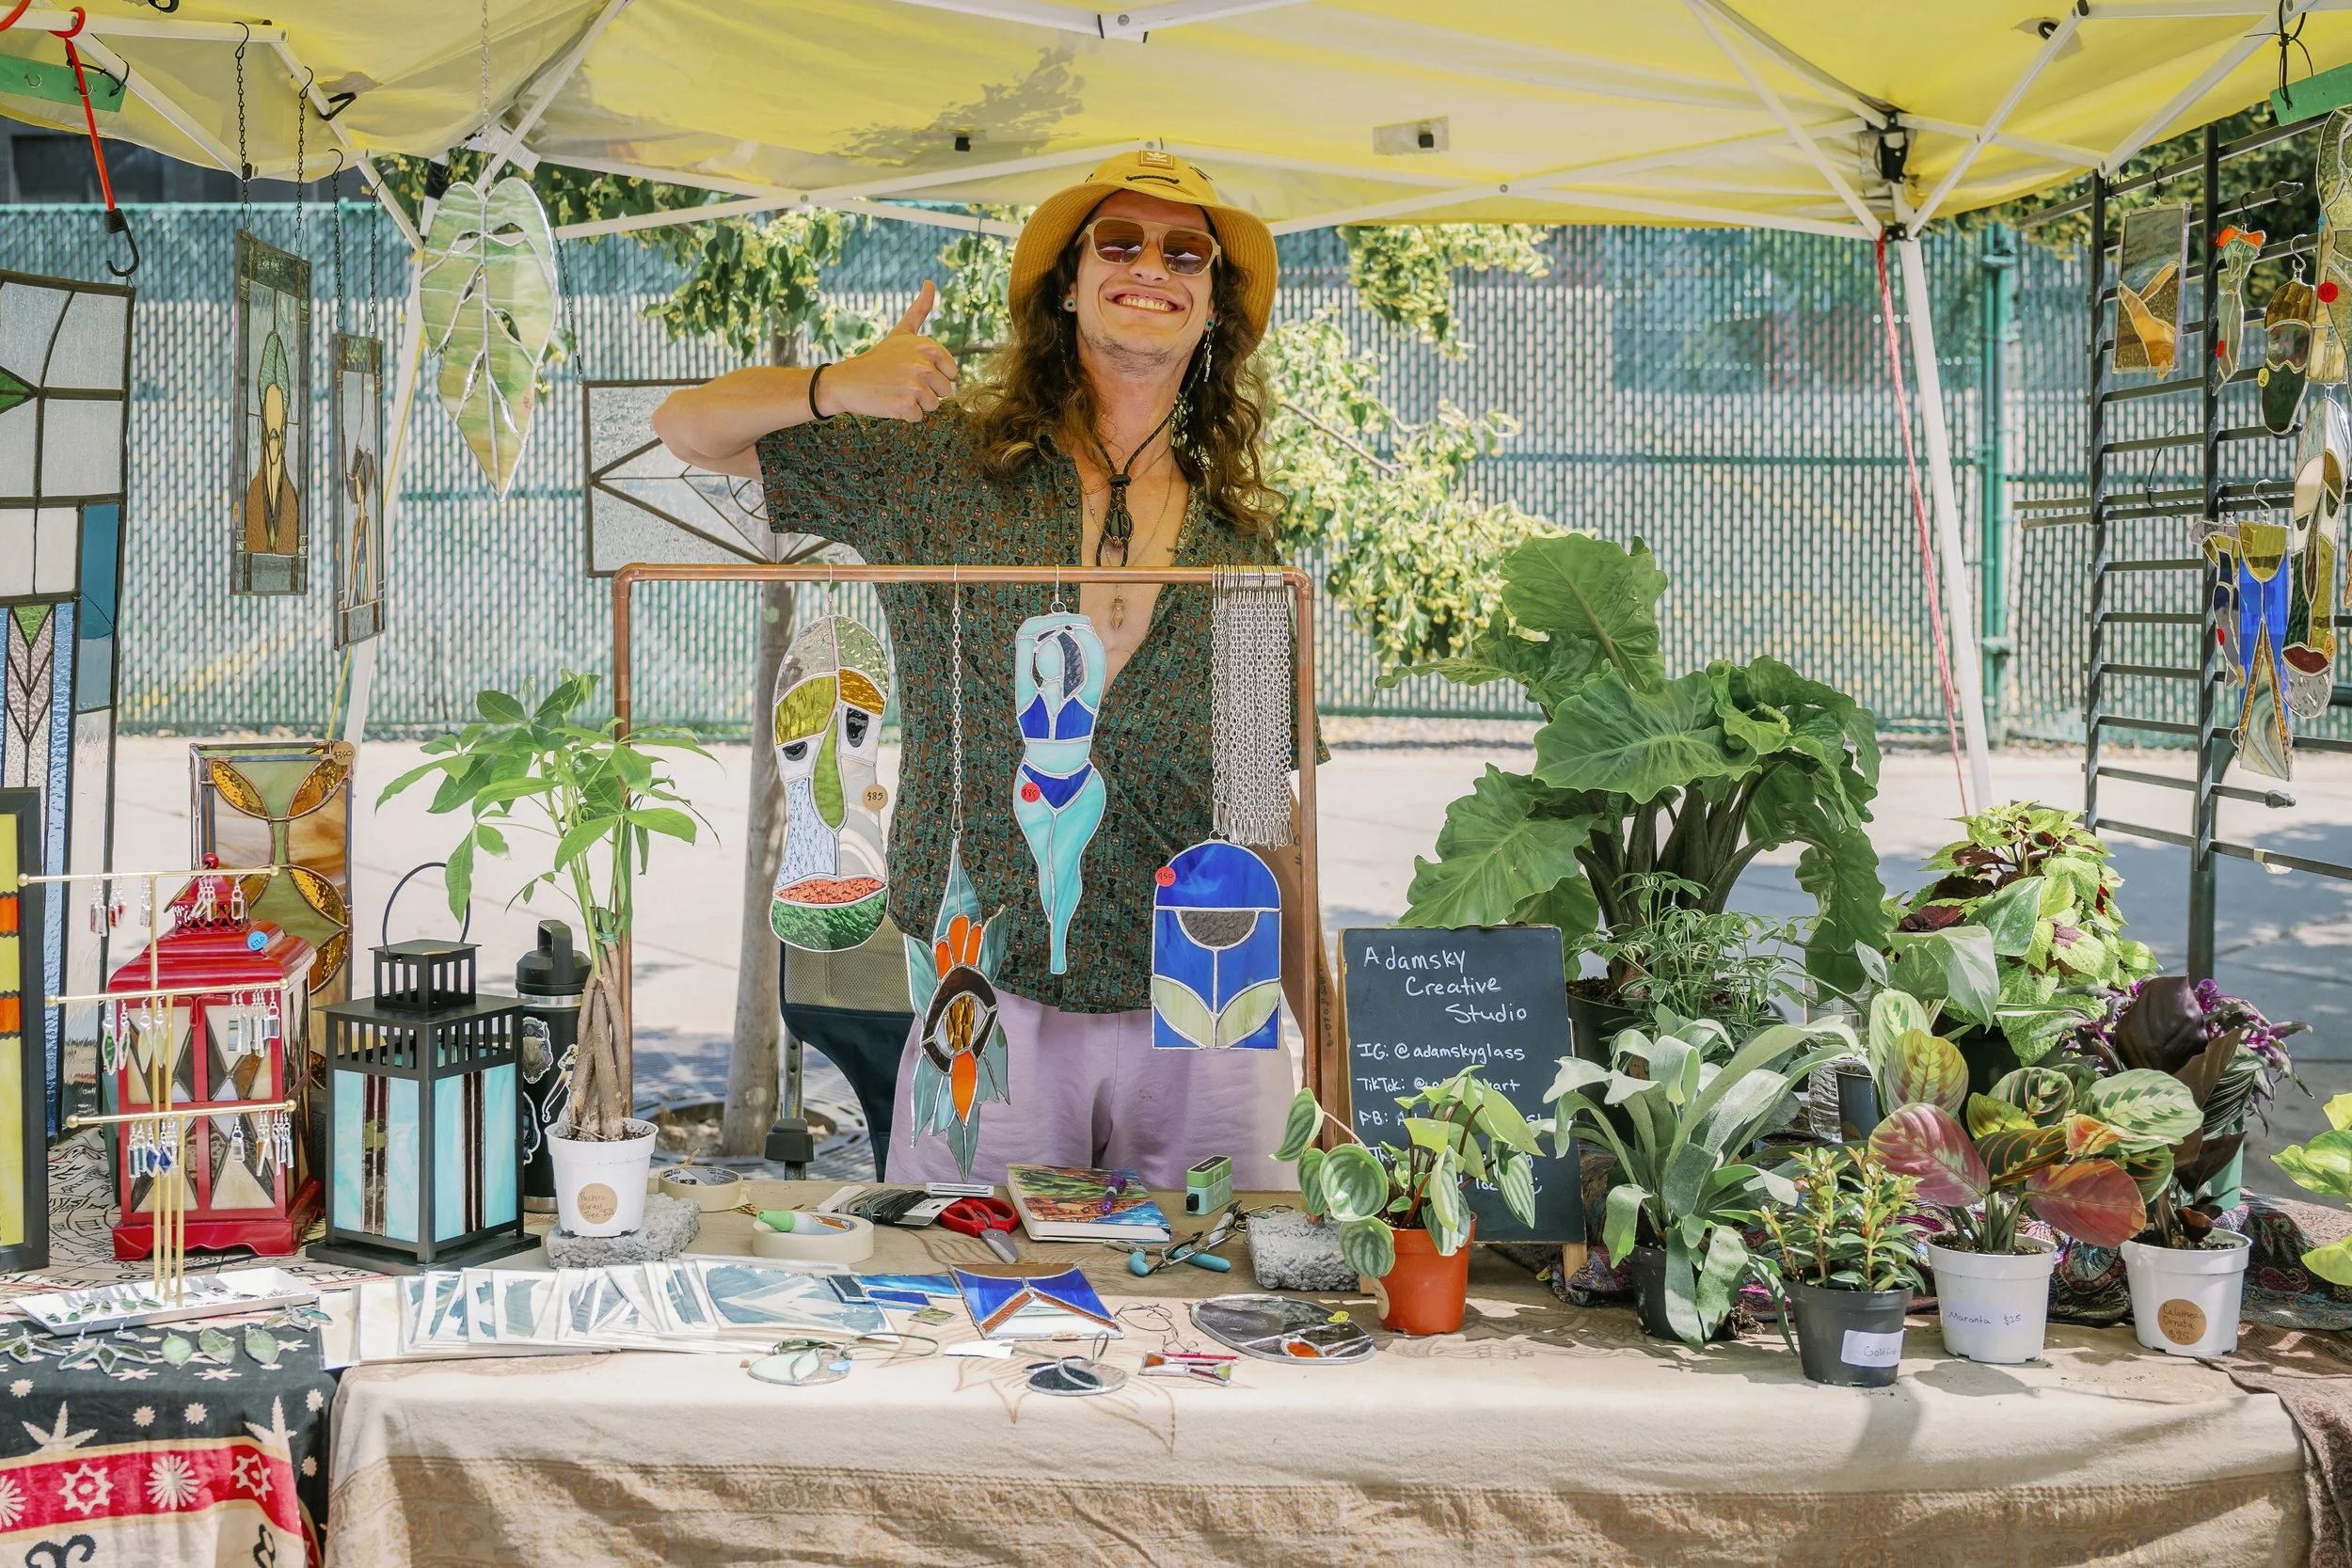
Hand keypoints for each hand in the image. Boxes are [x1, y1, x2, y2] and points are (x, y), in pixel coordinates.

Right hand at [815, 281, 957, 421]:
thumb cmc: (878, 358)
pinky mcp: (906, 406)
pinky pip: (918, 417)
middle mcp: (925, 365)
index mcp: (929, 347)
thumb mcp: (901, 332)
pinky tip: (889, 401)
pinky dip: (904, 414)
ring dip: (916, 403)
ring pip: (933, 405)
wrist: (846, 381)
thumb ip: (920, 310)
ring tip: (896, 390)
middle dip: (926, 391)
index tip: (913, 370)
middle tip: (902, 381)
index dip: (934, 375)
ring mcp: (916, 386)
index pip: (952, 373)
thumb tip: (930, 282)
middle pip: (945, 391)